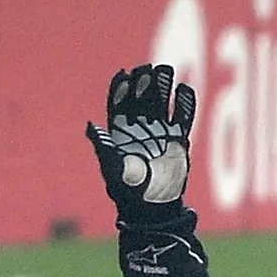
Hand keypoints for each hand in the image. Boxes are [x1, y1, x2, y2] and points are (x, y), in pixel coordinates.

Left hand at [87, 64, 196, 214]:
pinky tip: (185, 90)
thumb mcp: (112, 170)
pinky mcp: (178, 139)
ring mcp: (160, 131)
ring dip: (163, 85)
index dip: (121, 87)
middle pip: (141, 96)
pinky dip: (185, 103)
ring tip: (166, 71)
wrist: (154, 208)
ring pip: (161, 101)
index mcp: (120, 131)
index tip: (125, 74)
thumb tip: (91, 126)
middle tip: (147, 69)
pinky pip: (183, 116)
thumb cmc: (129, 191)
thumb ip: (104, 148)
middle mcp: (139, 127)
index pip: (119, 102)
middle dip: (143, 81)